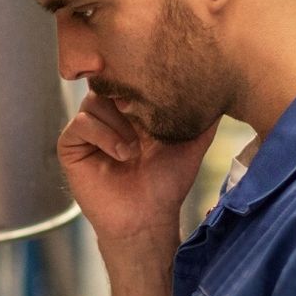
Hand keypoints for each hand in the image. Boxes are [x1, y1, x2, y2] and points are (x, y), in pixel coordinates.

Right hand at [58, 91, 216, 243]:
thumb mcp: (192, 142)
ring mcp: (88, 129)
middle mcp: (107, 115)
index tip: (157, 92)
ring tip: (135, 149)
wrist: (147, 217)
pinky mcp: (71, 145)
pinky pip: (81, 123)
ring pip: (94, 100)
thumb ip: (205, 116)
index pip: (129, 77)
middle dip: (127, 97)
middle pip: (108, 83)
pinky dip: (104, 136)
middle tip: (143, 115)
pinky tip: (122, 154)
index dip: (140, 80)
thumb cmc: (167, 183)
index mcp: (131, 109)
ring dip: (118, 123)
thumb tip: (223, 87)